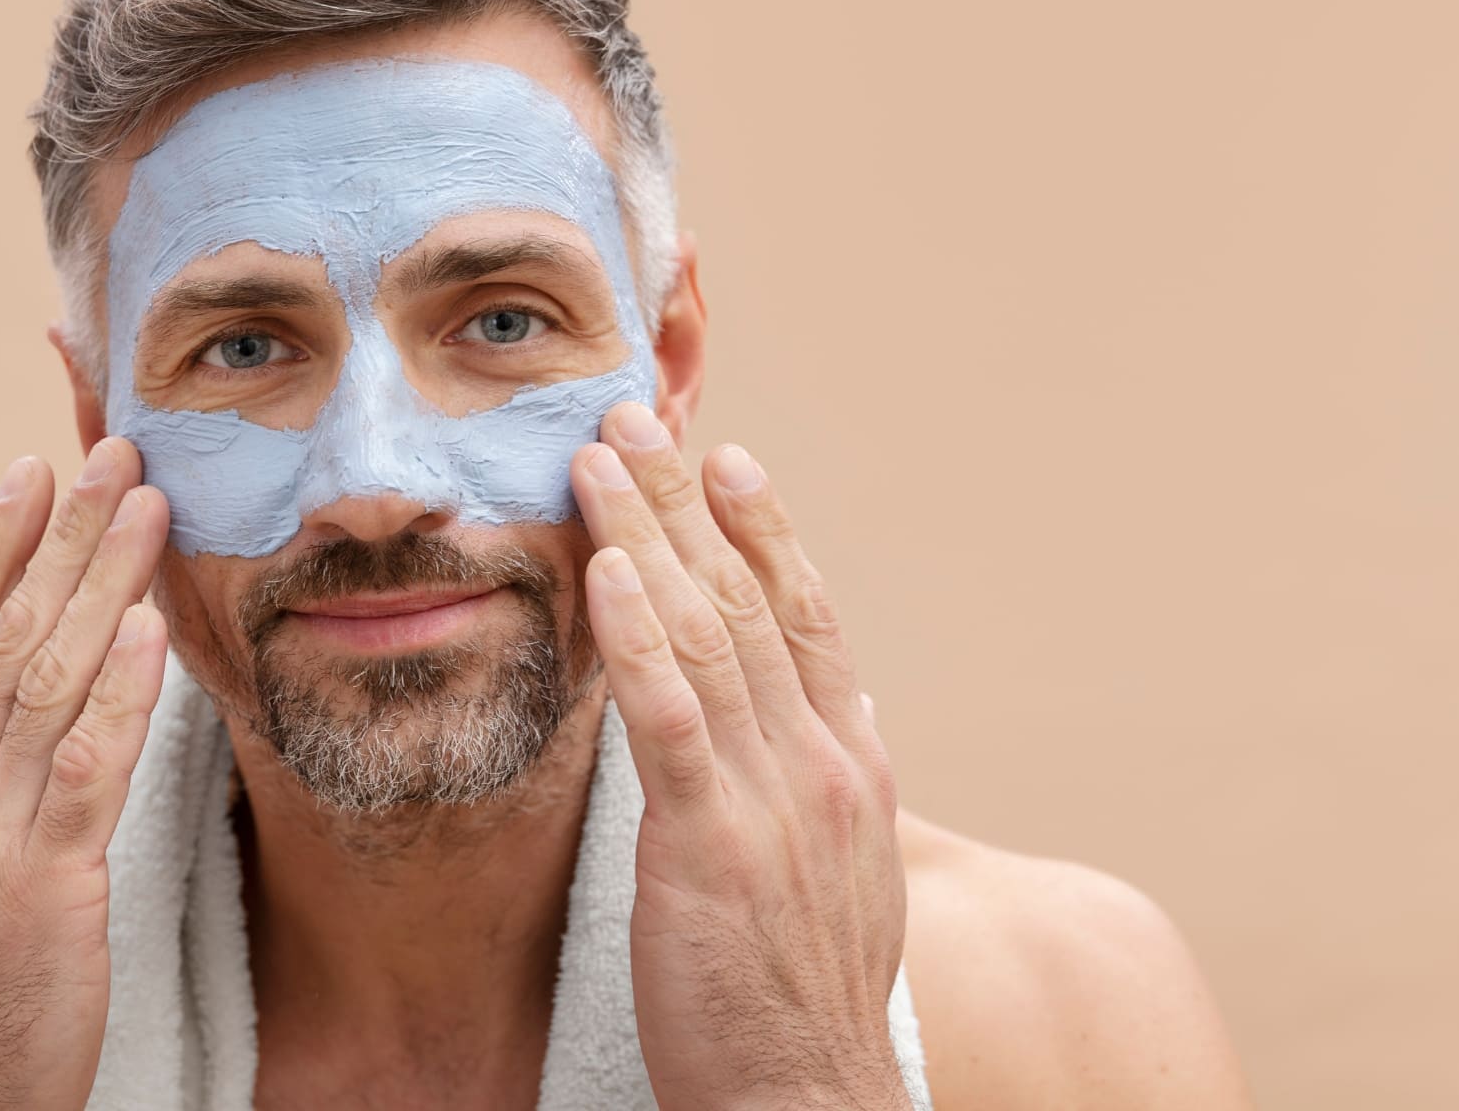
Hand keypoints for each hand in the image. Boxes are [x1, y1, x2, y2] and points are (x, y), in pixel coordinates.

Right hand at [0, 437, 170, 1110]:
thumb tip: (27, 721)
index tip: (26, 470)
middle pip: (0, 635)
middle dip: (59, 536)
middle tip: (110, 453)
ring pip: (43, 681)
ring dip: (99, 582)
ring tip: (147, 504)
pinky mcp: (40, 889)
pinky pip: (82, 769)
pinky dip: (118, 692)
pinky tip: (150, 629)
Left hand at [570, 403, 911, 1110]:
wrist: (810, 1106)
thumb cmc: (809, 1003)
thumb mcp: (852, 877)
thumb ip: (845, 786)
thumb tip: (859, 715)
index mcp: (853, 769)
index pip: (810, 620)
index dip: (768, 531)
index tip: (730, 460)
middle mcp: (823, 765)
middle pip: (753, 601)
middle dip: (691, 501)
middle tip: (639, 417)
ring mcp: (772, 801)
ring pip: (708, 635)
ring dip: (650, 533)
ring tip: (600, 457)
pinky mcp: (710, 847)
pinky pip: (670, 719)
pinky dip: (639, 634)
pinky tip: (607, 568)